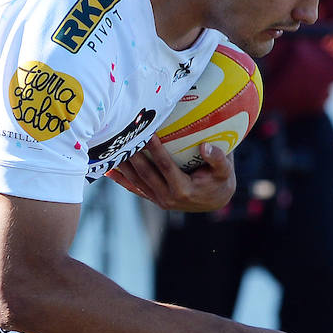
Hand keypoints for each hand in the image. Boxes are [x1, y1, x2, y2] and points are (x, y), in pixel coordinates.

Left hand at [107, 138, 236, 211]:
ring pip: (136, 180)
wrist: (215, 200)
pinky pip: (134, 188)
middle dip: (133, 154)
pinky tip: (107, 169)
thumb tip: (205, 146)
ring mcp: (159, 200)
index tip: (147, 133)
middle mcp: (168, 198)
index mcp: (184, 190)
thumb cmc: (220, 181)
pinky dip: (121, 179)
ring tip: (111, 148)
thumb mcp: (225, 171)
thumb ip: (218, 159)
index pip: (166, 167)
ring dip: (123, 165)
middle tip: (123, 135)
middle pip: (145, 173)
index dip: (156, 150)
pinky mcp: (153, 199)